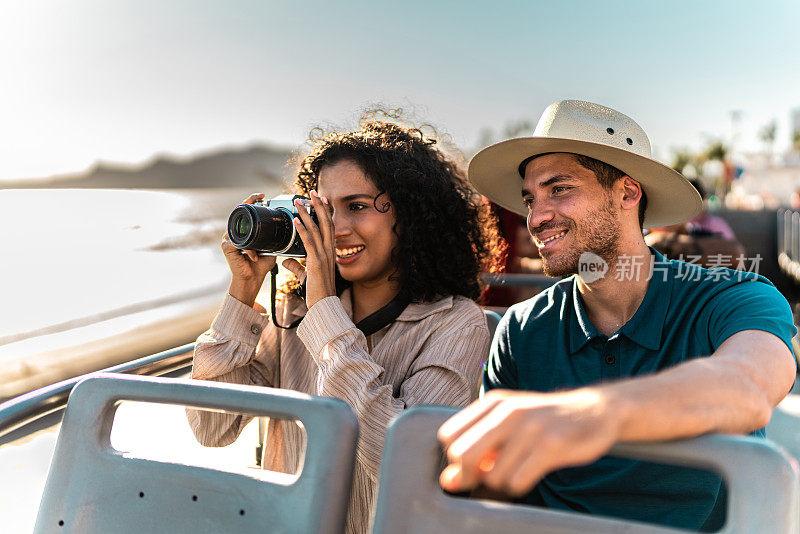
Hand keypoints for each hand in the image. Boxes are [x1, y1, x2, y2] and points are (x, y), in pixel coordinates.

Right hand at [222, 193, 275, 307]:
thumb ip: (276, 236)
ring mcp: (228, 238)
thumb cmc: (261, 264)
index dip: (252, 200)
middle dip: (249, 203)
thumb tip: (291, 226)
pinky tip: (255, 255)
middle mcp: (235, 232)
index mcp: (245, 230)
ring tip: (258, 230)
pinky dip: (248, 250)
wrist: (253, 279)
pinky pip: (237, 244)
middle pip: (239, 213)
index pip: (247, 211)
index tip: (263, 195)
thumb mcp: (272, 246)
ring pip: (238, 226)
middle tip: (260, 197)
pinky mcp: (226, 247)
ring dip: (250, 226)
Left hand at [282, 191, 336, 308]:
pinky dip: (303, 229)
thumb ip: (297, 266)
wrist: (324, 305)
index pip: (328, 227)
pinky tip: (296, 220)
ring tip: (299, 201)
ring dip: (307, 213)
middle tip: (312, 192)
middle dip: (319, 206)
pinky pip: (309, 242)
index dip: (325, 213)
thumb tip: (287, 261)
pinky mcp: (316, 262)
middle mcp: (328, 251)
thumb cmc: (318, 292)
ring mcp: (323, 256)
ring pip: (316, 228)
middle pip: (325, 222)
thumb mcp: (306, 276)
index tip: (320, 200)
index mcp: (328, 253)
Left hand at [437, 388, 619, 495]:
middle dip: (471, 473)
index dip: (455, 456)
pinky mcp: (551, 447)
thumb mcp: (508, 423)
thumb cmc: (544, 420)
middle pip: (463, 455)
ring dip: (501, 481)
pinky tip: (530, 472)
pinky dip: (519, 485)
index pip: (449, 436)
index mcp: (493, 403)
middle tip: (490, 471)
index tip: (473, 461)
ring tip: (518, 468)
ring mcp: (530, 429)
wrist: (595, 409)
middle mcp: (508, 412)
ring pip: (491, 475)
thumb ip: (477, 447)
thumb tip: (448, 481)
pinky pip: (517, 482)